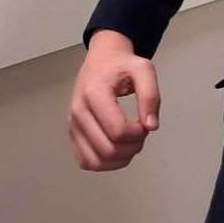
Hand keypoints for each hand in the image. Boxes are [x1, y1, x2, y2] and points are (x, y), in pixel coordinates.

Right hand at [67, 29, 160, 170]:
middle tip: (139, 132)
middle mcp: (78, 111)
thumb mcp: (143, 69)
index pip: (118, 131)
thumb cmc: (122, 65)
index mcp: (93, 93)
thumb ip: (151, 96)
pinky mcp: (73, 134)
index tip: (144, 122)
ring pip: (95, 162)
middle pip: (107, 150)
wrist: (102, 59)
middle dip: (132, 148)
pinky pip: (86, 162)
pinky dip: (105, 163)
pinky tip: (117, 147)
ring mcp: (72, 125)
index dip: (138, 134)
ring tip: (128, 141)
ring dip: (119, 159)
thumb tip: (151, 127)